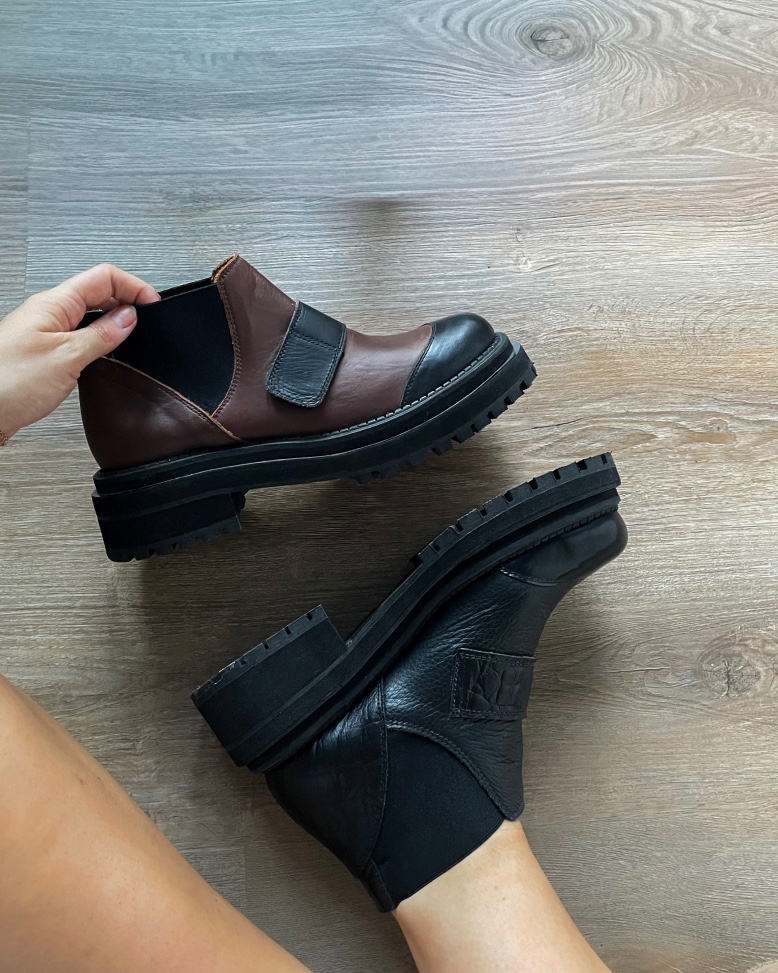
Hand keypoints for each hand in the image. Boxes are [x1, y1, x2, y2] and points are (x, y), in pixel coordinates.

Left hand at [0, 264, 158, 438]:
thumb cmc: (7, 383)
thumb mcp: (67, 357)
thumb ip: (102, 335)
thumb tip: (129, 317)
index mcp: (54, 304)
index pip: (103, 277)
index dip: (133, 286)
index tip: (153, 304)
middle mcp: (49, 313)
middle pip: (97, 293)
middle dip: (126, 302)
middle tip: (148, 323)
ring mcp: (45, 332)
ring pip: (88, 315)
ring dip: (112, 323)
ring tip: (130, 339)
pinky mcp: (43, 353)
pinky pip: (78, 337)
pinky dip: (98, 342)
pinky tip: (105, 357)